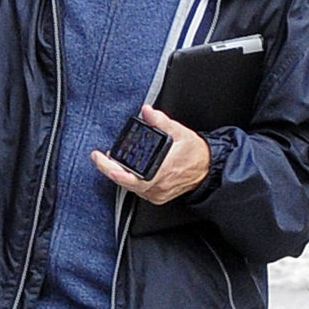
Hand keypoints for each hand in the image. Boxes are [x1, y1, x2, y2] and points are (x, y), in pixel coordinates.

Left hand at [91, 103, 211, 204]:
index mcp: (160, 172)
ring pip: (131, 187)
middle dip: (110, 169)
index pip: (128, 176)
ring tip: (111, 162)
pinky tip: (127, 171)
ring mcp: (156, 194)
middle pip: (125, 182)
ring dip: (120, 175)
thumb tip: (147, 111)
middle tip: (100, 158)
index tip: (100, 158)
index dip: (111, 169)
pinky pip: (139, 191)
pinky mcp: (158, 197)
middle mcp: (157, 186)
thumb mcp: (180, 132)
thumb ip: (161, 121)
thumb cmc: (195, 153)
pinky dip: (131, 181)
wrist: (208, 169)